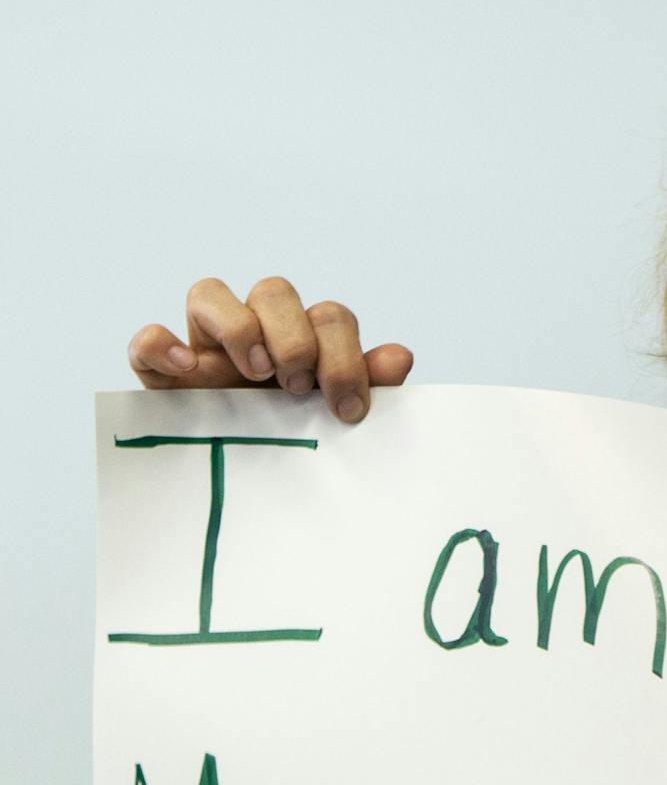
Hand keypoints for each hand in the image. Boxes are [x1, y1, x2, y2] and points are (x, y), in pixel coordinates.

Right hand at [127, 276, 414, 421]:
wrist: (249, 494)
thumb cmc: (298, 445)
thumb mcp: (333, 420)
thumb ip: (365, 387)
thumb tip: (400, 358)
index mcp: (305, 341)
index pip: (329, 317)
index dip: (344, 354)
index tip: (348, 407)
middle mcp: (256, 332)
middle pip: (273, 290)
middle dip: (294, 337)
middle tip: (297, 387)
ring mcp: (205, 347)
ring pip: (209, 293)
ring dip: (238, 326)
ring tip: (255, 374)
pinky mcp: (161, 374)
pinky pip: (148, 341)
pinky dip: (160, 345)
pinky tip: (187, 370)